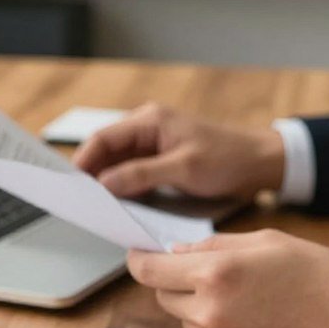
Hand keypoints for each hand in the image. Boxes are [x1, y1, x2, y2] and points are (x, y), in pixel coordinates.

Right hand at [73, 103, 284, 199]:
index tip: (70, 186)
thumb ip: (141, 175)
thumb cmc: (226, 159)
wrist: (259, 163)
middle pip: (106, 151)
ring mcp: (153, 145)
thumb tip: (104, 183)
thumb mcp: (183, 169)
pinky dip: (123, 187)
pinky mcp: (160, 161)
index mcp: (150, 121)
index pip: (103, 139)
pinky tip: (118, 205)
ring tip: (94, 206)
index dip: (83, 161)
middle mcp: (147, 128)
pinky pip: (132, 173)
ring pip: (117, 164)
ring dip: (107, 183)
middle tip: (77, 200)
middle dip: (91, 174)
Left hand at [127, 231, 328, 327]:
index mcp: (215, 275)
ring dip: (200, 308)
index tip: (139, 257)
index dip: (139, 262)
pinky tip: (257, 323)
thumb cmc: (319, 275)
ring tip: (246, 300)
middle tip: (210, 274)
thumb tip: (176, 253)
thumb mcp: (266, 242)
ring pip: (187, 322)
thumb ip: (214, 246)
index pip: (150, 271)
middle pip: (165, 297)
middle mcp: (209, 313)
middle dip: (177, 283)